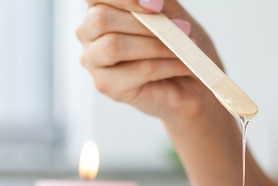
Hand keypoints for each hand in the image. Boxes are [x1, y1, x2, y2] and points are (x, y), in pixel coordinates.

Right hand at [77, 0, 223, 121]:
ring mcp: (93, 61)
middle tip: (182, 28)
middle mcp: (88, 33)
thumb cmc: (177, 43)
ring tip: (184, 48)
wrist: (190, 82)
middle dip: (145, 23)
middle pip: (100, 20)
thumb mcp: (168, 11)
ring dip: (156, 45)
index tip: (157, 6)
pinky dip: (168, 65)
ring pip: (115, 46)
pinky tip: (185, 64)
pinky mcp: (106, 86)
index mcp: (98, 7)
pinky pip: (138, 70)